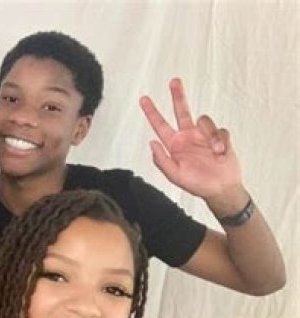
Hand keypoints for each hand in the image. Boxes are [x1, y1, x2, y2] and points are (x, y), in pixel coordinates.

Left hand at [140, 78, 246, 213]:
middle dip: (178, 95)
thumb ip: (161, 160)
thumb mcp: (175, 175)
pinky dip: (220, 141)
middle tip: (174, 81)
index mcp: (174, 145)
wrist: (221, 189)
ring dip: (210, 136)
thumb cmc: (197, 184)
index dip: (152, 112)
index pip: (160, 125)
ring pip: (204, 119)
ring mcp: (203, 135)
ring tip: (215, 152)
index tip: (143, 99)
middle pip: (181, 110)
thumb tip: (151, 143)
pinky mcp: (219, 136)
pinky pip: (220, 130)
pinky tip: (221, 153)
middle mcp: (187, 136)